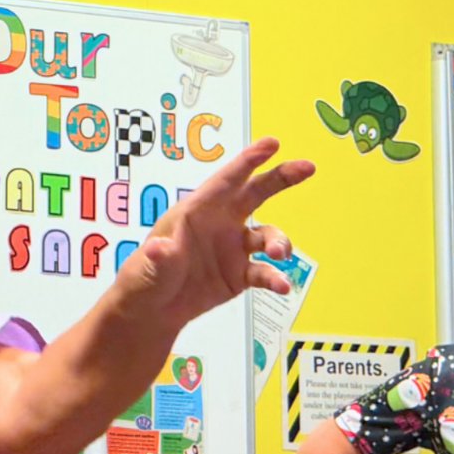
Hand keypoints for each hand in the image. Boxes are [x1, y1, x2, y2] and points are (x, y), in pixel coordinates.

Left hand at [112, 137, 313, 330]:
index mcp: (197, 210)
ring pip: (267, 235)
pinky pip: (264, 272)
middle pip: (256, 193)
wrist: (153, 309)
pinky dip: (275, 278)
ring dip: (279, 241)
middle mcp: (221, 223)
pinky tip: (282, 286)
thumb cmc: (146, 276)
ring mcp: (234, 247)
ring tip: (280, 253)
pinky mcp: (241, 273)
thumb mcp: (149, 267)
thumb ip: (160, 258)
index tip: (272, 143)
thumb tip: (159, 249)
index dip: (248, 161)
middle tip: (307, 167)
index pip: (225, 181)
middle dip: (281, 177)